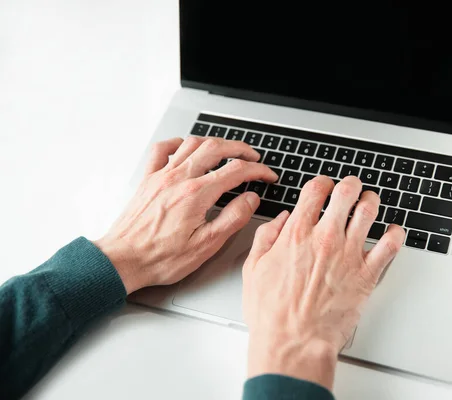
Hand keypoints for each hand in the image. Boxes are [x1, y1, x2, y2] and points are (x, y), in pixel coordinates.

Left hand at [94, 136, 277, 293]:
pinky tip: (186, 146)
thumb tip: (249, 199)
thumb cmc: (160, 258)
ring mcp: (161, 176)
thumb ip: (232, 218)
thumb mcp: (206, 245)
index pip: (236, 171)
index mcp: (196, 194)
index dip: (258, 170)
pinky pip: (162, 150)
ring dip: (214, 142)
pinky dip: (178, 143)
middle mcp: (179, 179)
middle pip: (216, 148)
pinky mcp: (148, 180)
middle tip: (253, 157)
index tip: (267, 175)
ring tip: (227, 150)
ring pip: (192, 144)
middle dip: (240, 149)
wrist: (123, 261)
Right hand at [242, 175, 404, 389]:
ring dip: (371, 201)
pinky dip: (396, 234)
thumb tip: (280, 220)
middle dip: (350, 185)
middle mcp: (325, 239)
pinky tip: (392, 232)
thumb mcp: (253, 269)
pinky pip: (390, 246)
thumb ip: (266, 237)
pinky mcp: (366, 275)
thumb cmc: (273, 314)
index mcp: (297, 235)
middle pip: (345, 193)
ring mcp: (348, 255)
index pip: (315, 190)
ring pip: (369, 211)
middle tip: (351, 187)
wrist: (294, 343)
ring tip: (369, 202)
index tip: (325, 186)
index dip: (322, 182)